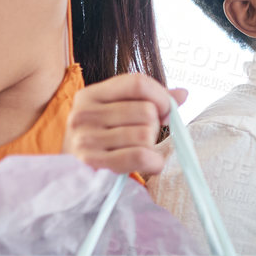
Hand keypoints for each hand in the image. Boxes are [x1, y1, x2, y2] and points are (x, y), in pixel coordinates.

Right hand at [65, 73, 186, 176]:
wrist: (72, 173)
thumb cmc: (103, 138)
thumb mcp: (118, 112)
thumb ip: (150, 99)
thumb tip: (183, 94)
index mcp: (90, 95)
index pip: (138, 83)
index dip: (161, 96)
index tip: (165, 111)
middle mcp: (84, 114)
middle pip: (146, 111)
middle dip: (154, 125)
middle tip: (144, 135)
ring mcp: (86, 139)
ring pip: (145, 134)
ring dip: (152, 146)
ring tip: (138, 149)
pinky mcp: (95, 163)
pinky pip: (141, 156)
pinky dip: (154, 162)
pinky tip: (149, 162)